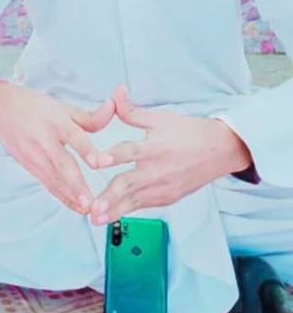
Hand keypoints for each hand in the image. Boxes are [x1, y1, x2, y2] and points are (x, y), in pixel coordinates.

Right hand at [0, 79, 114, 213]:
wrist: (2, 110)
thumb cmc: (36, 107)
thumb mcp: (63, 107)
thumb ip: (90, 115)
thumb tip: (113, 107)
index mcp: (56, 120)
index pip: (73, 135)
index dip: (86, 150)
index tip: (98, 163)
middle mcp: (44, 140)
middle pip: (62, 164)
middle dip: (76, 185)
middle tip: (90, 202)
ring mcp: (34, 156)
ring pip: (55, 179)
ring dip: (71, 196)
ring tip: (88, 210)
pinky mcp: (30, 166)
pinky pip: (49, 184)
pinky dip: (63, 197)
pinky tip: (78, 208)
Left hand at [90, 84, 252, 224]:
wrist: (220, 151)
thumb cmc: (189, 133)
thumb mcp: (161, 118)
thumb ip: (132, 111)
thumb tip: (116, 92)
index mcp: (156, 147)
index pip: (131, 151)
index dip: (114, 156)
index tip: (97, 162)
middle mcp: (158, 170)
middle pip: (130, 184)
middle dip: (110, 197)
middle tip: (93, 207)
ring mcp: (163, 188)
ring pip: (134, 201)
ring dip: (114, 211)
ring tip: (96, 220)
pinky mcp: (166, 198)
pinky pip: (142, 206)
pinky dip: (126, 212)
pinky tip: (110, 217)